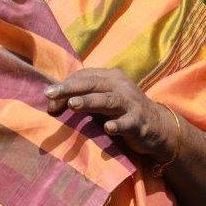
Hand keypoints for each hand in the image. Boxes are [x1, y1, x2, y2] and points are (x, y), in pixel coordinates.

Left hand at [44, 68, 177, 159]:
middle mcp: (121, 86)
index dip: (65, 86)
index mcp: (111, 77)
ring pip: (108, 100)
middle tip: (50, 94)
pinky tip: (108, 128)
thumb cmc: (122, 111)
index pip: (84, 77)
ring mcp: (131, 104)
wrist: (157, 126)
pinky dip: (117, 125)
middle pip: (93, 84)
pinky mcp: (139, 122)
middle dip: (70, 89)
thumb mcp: (102, 100)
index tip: (48, 97)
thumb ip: (81, 97)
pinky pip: (127, 123)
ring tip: (73, 104)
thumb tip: (51, 102)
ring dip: (90, 101)